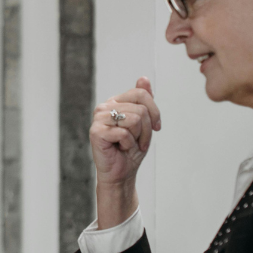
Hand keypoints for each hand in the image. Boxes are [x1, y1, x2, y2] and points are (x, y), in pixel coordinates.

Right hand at [90, 77, 160, 223]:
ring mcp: (99, 118)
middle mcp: (105, 107)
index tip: (156, 127)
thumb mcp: (144, 123)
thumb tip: (143, 78)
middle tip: (140, 142)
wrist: (121, 174)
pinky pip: (124, 133)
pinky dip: (128, 144)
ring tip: (130, 145)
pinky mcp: (96, 132)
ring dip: (139, 137)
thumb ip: (143, 100)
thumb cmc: (130, 150)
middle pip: (140, 109)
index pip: (141, 94)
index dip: (154, 111)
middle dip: (147, 129)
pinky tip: (120, 149)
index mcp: (115, 101)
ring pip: (135, 119)